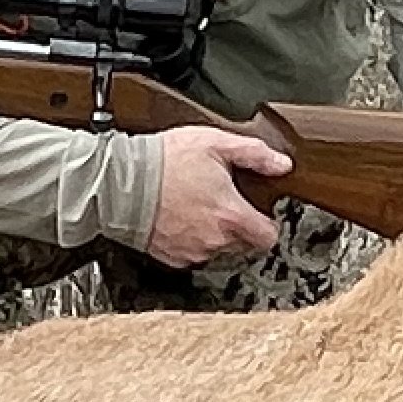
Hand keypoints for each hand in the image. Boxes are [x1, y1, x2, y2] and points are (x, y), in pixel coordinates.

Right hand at [145, 124, 292, 267]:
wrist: (120, 182)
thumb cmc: (164, 162)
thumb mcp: (216, 143)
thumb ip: (255, 154)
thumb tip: (282, 164)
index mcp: (232, 216)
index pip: (269, 237)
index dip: (268, 224)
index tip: (260, 213)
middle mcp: (215, 240)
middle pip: (244, 245)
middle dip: (240, 226)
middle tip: (225, 202)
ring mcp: (193, 252)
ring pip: (218, 250)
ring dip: (214, 233)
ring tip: (198, 206)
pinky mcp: (172, 258)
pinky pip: (193, 254)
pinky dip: (191, 240)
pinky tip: (181, 218)